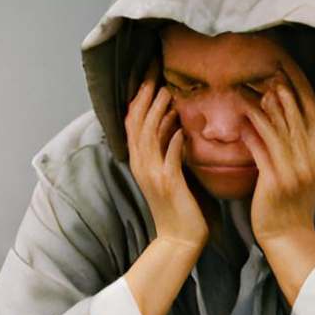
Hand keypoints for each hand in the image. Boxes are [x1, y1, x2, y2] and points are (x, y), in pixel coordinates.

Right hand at [125, 69, 208, 253]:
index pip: (133, 122)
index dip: (138, 98)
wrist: (180, 239)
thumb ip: (168, 149)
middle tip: (153, 75)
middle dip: (145, 98)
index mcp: (140, 161)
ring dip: (158, 113)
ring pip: (150, 137)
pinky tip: (181, 128)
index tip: (148, 76)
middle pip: (137, 124)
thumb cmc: (180, 205)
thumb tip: (174, 124)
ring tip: (166, 93)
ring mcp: (154, 175)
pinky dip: (174, 141)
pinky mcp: (169, 184)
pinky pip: (169, 158)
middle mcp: (142, 165)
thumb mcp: (168, 172)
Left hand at [241, 62, 314, 250]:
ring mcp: (293, 171)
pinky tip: (242, 123)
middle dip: (285, 96)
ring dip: (266, 110)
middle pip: (297, 120)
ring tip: (254, 92)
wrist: (289, 237)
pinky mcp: (275, 182)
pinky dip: (253, 136)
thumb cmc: (292, 206)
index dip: (304, 95)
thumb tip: (311, 128)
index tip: (292, 76)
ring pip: (279, 132)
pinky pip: (262, 153)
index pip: (314, 118)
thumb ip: (307, 151)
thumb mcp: (307, 176)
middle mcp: (308, 161)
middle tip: (271, 75)